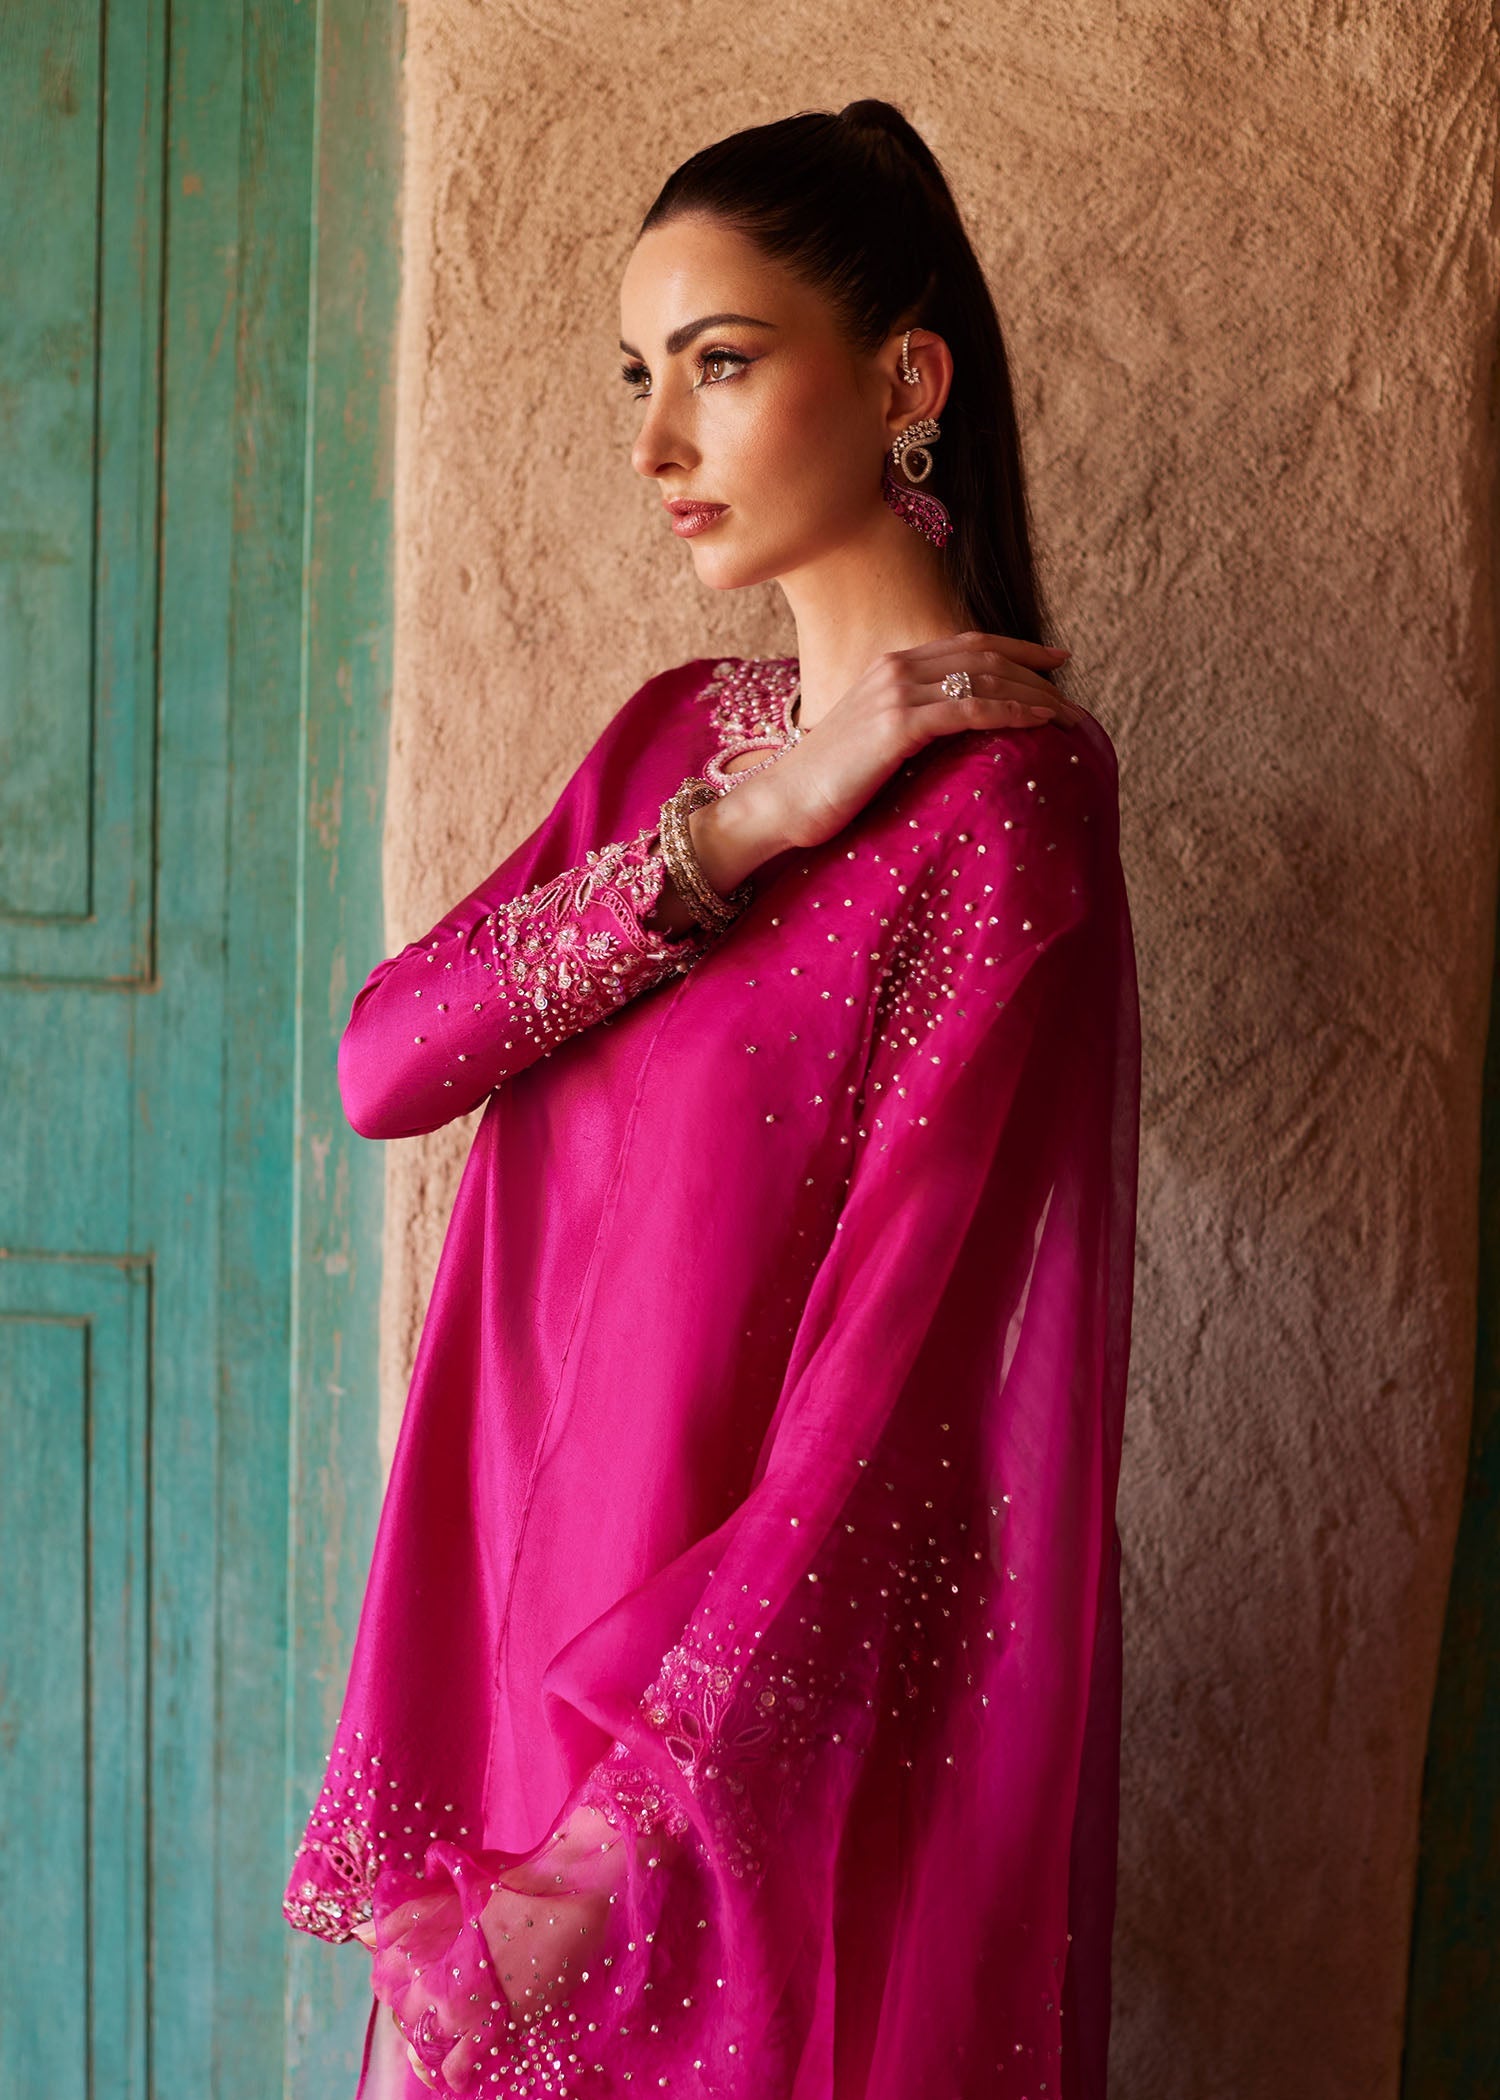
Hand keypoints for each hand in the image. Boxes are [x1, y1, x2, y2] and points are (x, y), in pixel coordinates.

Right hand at [764, 632, 1082, 853]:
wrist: (780, 804)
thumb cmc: (827, 786)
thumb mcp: (875, 743)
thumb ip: (912, 725)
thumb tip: (955, 736)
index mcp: (891, 666)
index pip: (969, 643)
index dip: (1018, 648)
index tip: (1056, 660)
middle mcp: (896, 667)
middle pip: (985, 655)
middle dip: (1036, 673)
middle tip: (1071, 697)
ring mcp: (896, 693)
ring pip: (985, 678)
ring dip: (1034, 694)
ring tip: (1067, 716)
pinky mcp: (898, 725)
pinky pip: (971, 709)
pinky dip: (1011, 712)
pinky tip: (1038, 723)